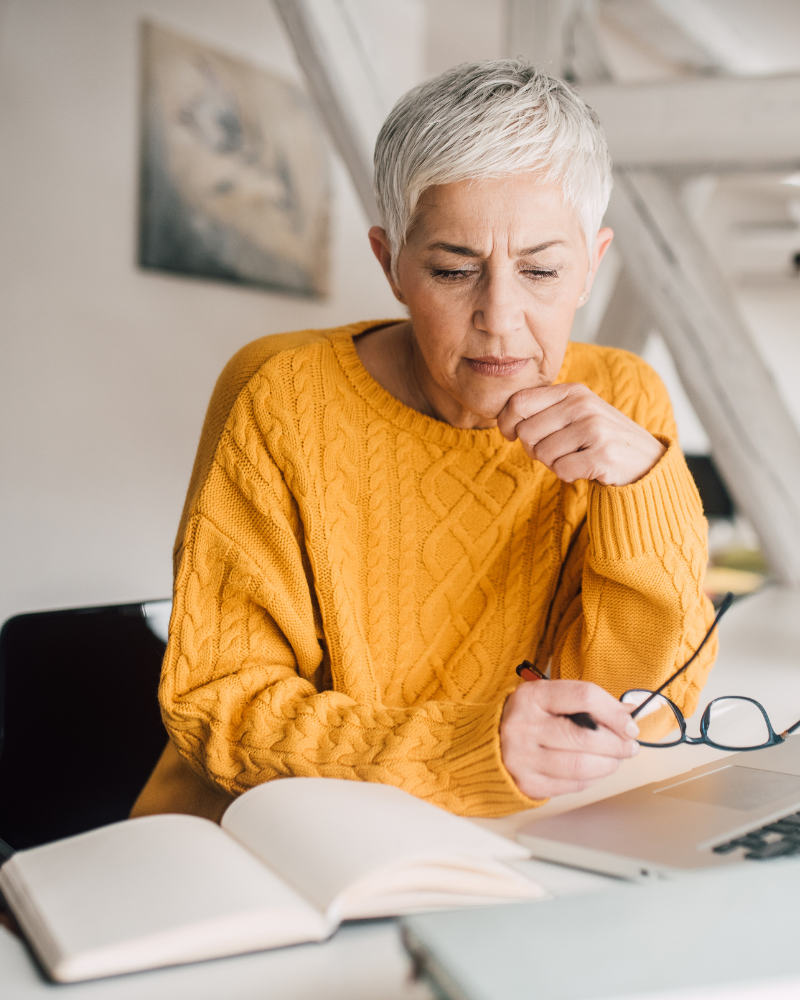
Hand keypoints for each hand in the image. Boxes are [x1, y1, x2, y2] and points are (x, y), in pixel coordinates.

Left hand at [496, 383, 665, 486]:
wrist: (645, 461)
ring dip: (553, 464)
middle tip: (555, 451)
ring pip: (542, 454)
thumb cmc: (598, 439)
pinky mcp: (603, 455)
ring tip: (575, 458)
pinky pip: (562, 470)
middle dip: (533, 449)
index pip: (519, 402)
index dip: (506, 423)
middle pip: (526, 432)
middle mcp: (583, 405)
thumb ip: (543, 410)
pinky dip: (568, 475)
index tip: (512, 435)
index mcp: (572, 391)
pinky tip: (585, 468)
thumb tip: (504, 420)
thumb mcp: (575, 414)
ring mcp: (595, 429)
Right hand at [500, 679, 640, 798]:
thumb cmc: (529, 718)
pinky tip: (596, 770)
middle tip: (628, 745)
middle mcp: (523, 725)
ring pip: (581, 765)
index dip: (614, 711)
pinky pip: (573, 785)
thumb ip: (585, 703)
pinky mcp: (528, 783)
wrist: (490, 743)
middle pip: (585, 736)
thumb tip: (628, 714)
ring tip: (615, 758)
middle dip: (617, 743)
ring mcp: (523, 757)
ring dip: (609, 763)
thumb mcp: (550, 698)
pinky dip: (593, 778)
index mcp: (531, 696)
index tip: (629, 723)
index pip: (583, 697)